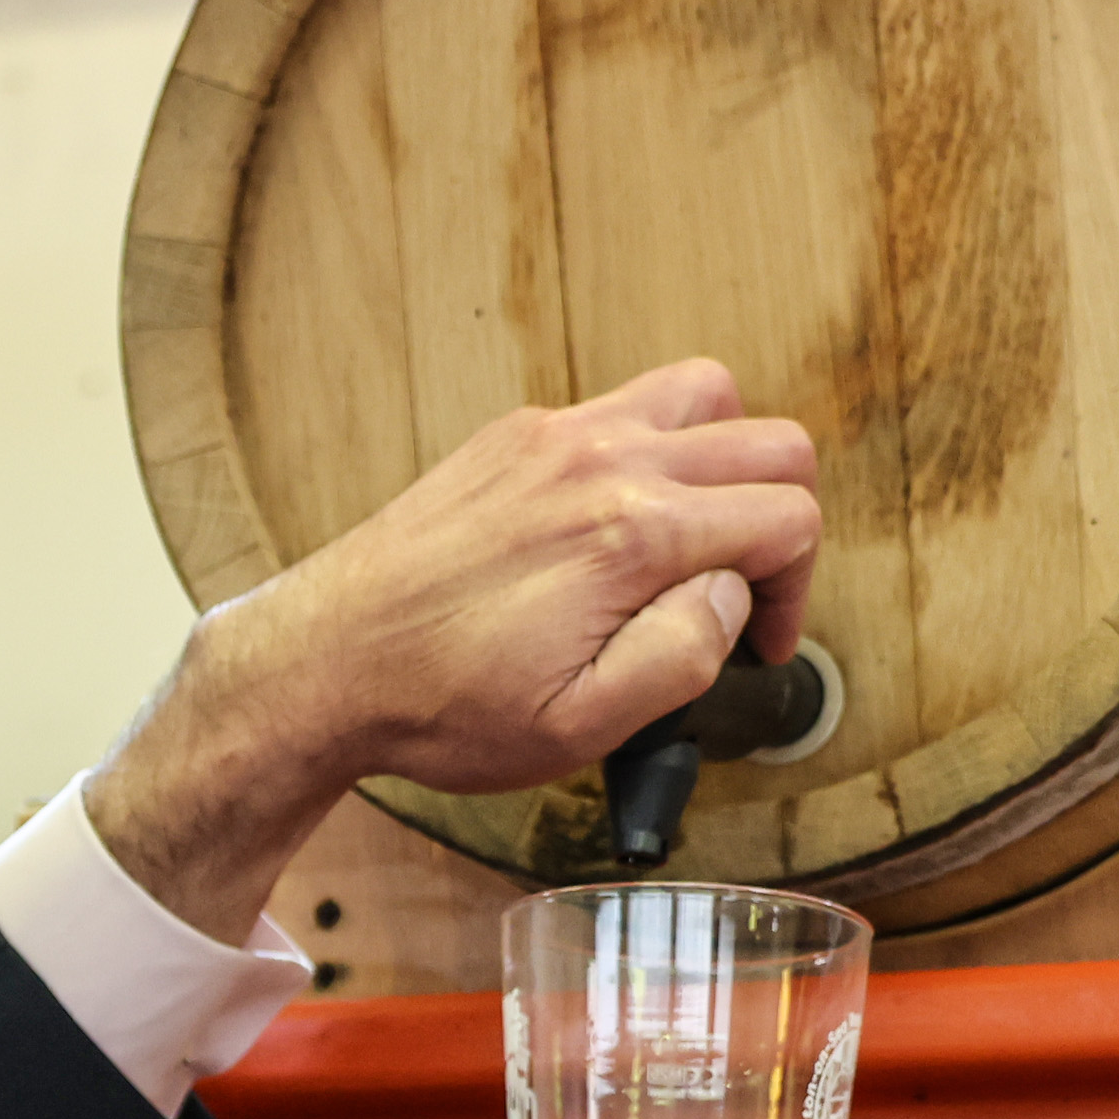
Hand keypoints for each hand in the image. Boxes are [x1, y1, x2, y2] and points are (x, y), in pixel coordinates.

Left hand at [79, 364, 825, 943]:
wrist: (322, 665)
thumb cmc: (439, 705)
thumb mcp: (580, 725)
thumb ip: (683, 654)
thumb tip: (733, 592)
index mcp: (629, 533)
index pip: (787, 518)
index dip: (796, 592)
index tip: (760, 642)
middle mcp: (600, 460)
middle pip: (769, 441)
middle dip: (782, 521)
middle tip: (742, 593)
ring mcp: (554, 435)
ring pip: (703, 393)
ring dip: (728, 460)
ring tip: (698, 538)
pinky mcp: (514, 436)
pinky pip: (622, 407)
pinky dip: (653, 449)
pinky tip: (619, 525)